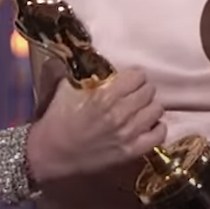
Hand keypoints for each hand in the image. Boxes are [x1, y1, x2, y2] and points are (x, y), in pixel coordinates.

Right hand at [26, 68, 165, 181]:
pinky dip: (156, 128)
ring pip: (156, 110)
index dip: (133, 77)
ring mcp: (128, 134)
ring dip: (149, 107)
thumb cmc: (56, 120)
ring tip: (140, 110)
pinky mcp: (131, 152)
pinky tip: (146, 126)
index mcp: (105, 95)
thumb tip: (85, 54)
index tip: (128, 80)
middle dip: (141, 90)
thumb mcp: (65, 88)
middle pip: (149, 91)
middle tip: (133, 94)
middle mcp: (120, 113)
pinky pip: (159, 135)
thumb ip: (78, 71)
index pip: (138, 76)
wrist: (50, 154)